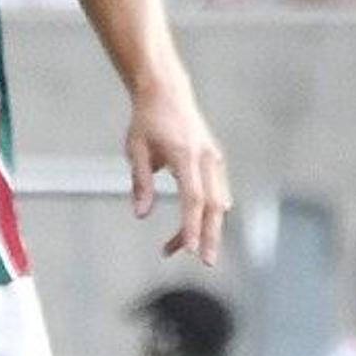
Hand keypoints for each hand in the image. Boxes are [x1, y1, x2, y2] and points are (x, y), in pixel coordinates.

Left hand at [127, 85, 231, 262]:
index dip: (190, 226)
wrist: (166, 92)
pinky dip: (210, 211)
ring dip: (206, 226)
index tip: (187, 249)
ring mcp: (214, 159)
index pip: (193, 199)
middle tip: (205, 263)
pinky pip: (218, 191)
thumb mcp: (136, 150)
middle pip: (214, 205)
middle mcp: (206, 159)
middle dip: (209, 235)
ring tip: (184, 249)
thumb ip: (140, 183)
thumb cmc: (146, 121)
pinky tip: (197, 227)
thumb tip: (140, 215)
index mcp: (187, 156)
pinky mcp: (214, 159)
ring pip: (219, 201)